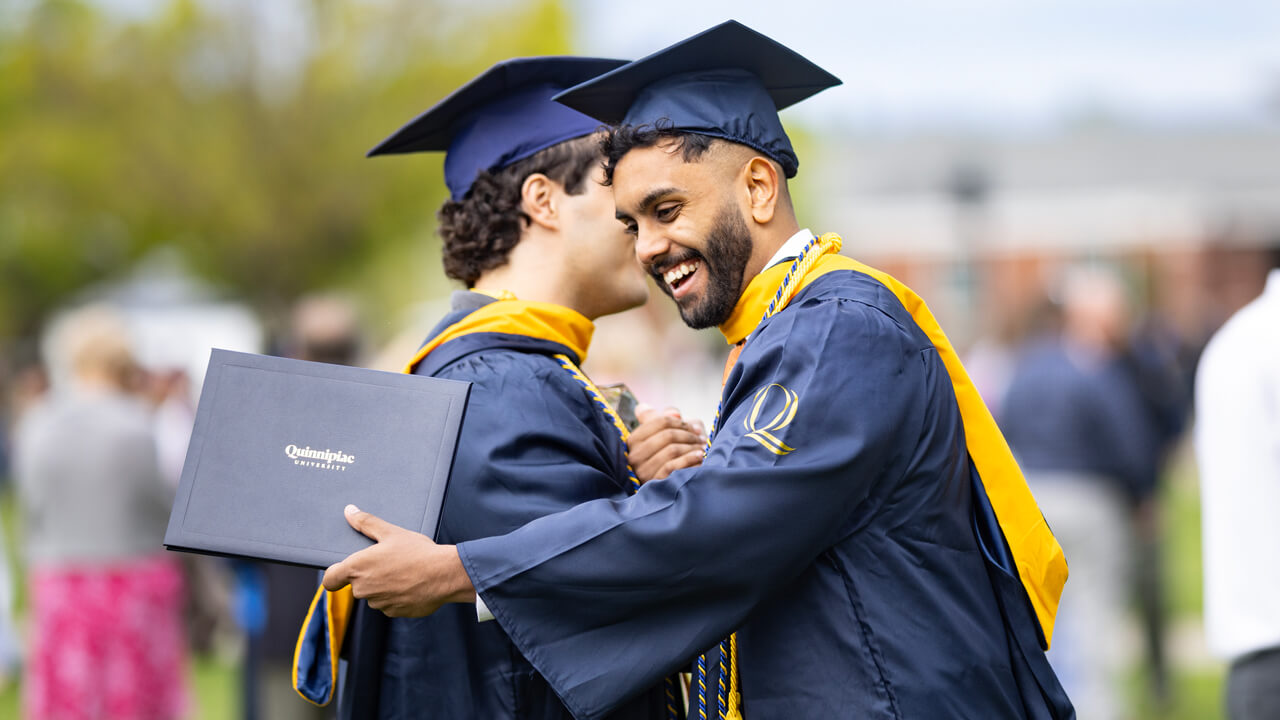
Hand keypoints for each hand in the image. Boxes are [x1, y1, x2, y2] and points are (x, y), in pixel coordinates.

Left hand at [322, 505, 474, 617]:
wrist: (444, 574)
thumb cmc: (417, 552)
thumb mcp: (391, 532)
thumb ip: (366, 523)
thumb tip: (349, 511)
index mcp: (357, 568)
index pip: (330, 579)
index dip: (334, 576)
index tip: (340, 573)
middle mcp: (363, 590)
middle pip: (356, 585)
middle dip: (369, 575)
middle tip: (388, 562)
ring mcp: (379, 603)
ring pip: (374, 595)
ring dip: (383, 586)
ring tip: (404, 572)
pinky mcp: (394, 613)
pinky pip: (390, 604)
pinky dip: (397, 596)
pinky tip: (412, 584)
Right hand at [628, 404, 705, 482]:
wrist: (673, 486)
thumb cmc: (670, 454)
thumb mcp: (668, 433)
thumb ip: (668, 418)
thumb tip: (674, 413)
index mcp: (633, 440)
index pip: (660, 421)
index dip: (681, 422)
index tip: (694, 428)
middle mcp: (634, 456)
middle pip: (668, 435)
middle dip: (689, 435)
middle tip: (700, 439)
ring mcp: (642, 471)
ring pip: (672, 450)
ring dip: (691, 447)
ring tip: (702, 449)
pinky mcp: (653, 483)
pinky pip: (673, 466)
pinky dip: (689, 459)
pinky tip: (699, 456)